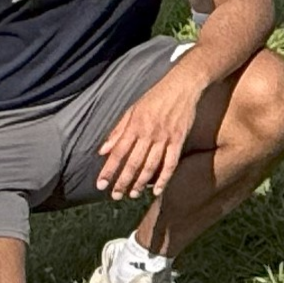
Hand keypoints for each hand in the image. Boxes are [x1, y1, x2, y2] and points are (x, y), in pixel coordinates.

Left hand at [94, 61, 203, 202]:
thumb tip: (102, 150)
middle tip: (115, 196)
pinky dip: (164, 178)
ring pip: (151, 165)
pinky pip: (170, 163)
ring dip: (140, 183)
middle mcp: (148, 133)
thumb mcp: (132, 110)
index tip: (101, 185)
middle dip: (122, 181)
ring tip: (133, 195)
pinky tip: (157, 190)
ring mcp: (164, 137)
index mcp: (134, 125)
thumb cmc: (155, 97)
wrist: (182, 86)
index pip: (118, 152)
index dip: (108, 170)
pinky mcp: (179, 140)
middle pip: (133, 162)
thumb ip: (117, 131)